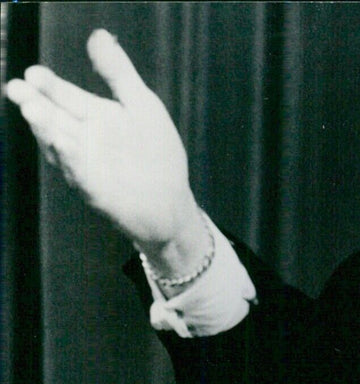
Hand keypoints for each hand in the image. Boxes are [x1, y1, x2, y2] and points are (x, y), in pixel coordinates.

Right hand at [6, 29, 201, 262]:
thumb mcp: (141, 104)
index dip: (47, 84)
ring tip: (33, 110)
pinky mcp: (95, 191)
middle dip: (35, 104)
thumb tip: (97, 34)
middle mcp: (82, 139)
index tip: (33, 73)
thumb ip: (117, 73)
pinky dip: (70, 159)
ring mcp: (85, 165)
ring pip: (60, 144)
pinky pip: (79, 173)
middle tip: (18, 89)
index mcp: (92, 115)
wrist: (172, 204)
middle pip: (53, 117)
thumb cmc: (157, 154)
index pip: (63, 94)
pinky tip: (62, 144)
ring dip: (46, 129)